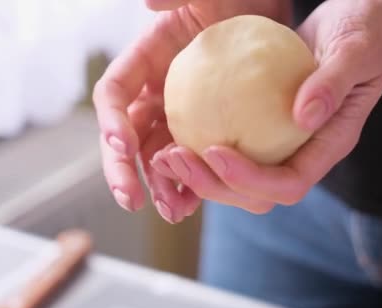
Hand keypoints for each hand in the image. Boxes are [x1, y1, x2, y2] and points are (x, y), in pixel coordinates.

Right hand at [93, 0, 291, 222]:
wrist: (270, 15)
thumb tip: (148, 2)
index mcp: (144, 60)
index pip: (114, 93)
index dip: (111, 119)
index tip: (123, 144)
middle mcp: (155, 90)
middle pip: (126, 136)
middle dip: (123, 169)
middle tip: (131, 199)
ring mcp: (179, 113)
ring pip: (156, 157)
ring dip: (159, 186)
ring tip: (172, 211)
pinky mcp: (206, 129)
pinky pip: (192, 161)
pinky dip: (191, 184)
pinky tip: (196, 205)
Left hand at [152, 0, 381, 214]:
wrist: (365, 21)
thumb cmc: (368, 31)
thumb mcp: (356, 50)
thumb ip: (334, 83)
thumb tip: (304, 118)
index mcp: (331, 143)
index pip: (291, 183)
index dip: (251, 178)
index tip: (215, 151)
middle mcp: (306, 150)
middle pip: (257, 193)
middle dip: (212, 184)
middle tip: (172, 157)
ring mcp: (286, 141)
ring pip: (240, 177)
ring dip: (200, 173)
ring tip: (163, 154)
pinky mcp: (267, 125)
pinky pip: (234, 144)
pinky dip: (202, 146)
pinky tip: (173, 129)